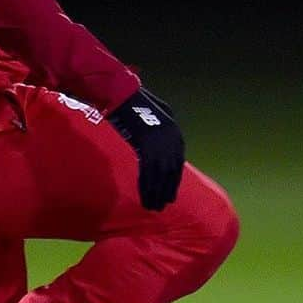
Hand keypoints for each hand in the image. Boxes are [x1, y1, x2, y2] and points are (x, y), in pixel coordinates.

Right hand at [107, 86, 185, 210]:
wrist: (125, 95)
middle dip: (166, 190)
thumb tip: (165, 143)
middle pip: (171, 172)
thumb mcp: (159, 113)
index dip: (173, 181)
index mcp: (176, 135)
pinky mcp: (147, 147)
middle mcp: (172, 141)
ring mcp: (161, 145)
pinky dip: (147, 187)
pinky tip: (145, 197)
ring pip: (160, 176)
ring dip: (156, 193)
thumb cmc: (137, 102)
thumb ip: (164, 129)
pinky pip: (148, 172)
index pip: (177, 164)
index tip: (169, 194)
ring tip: (153, 206)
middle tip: (162, 205)